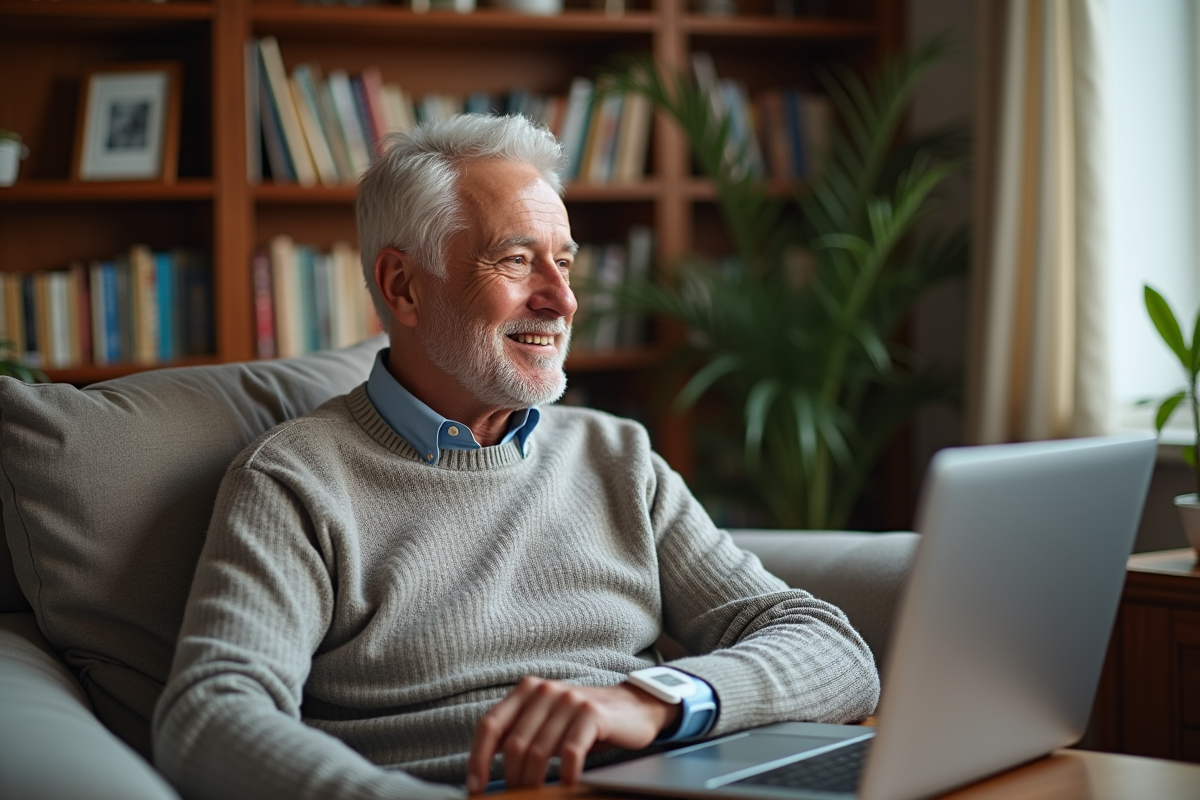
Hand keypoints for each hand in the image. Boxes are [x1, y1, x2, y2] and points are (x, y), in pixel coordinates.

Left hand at [466, 676, 680, 792]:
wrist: (634, 707)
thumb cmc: (585, 722)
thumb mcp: (549, 720)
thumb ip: (522, 733)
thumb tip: (486, 770)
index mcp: (527, 690)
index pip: (490, 724)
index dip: (478, 758)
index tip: (475, 787)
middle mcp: (545, 690)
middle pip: (515, 744)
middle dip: (513, 778)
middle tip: (518, 797)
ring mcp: (569, 700)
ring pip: (539, 752)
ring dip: (535, 782)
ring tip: (538, 797)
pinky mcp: (592, 713)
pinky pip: (569, 752)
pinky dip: (564, 775)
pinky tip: (566, 785)